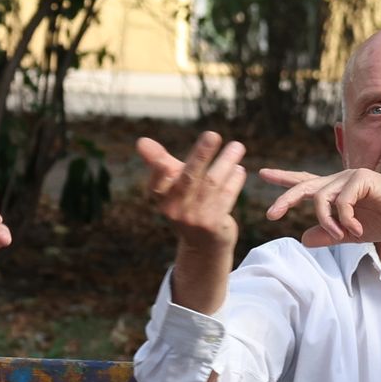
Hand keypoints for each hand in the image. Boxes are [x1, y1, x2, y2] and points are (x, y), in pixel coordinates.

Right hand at [134, 132, 249, 251]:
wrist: (203, 245)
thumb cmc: (186, 205)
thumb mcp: (171, 186)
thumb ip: (159, 162)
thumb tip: (141, 141)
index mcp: (162, 198)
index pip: (157, 183)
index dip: (159, 171)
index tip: (164, 160)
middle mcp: (175, 210)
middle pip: (189, 178)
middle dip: (201, 155)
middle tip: (212, 135)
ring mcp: (195, 219)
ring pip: (212, 184)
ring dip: (226, 162)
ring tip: (238, 146)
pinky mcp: (213, 225)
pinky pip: (226, 197)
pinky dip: (234, 181)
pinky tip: (239, 169)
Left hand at [255, 163, 380, 252]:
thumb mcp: (352, 234)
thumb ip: (330, 235)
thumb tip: (303, 239)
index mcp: (338, 190)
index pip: (307, 183)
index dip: (285, 179)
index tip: (263, 174)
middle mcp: (341, 179)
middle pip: (305, 186)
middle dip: (286, 199)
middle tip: (271, 214)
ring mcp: (351, 176)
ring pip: (321, 199)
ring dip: (327, 221)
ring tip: (342, 235)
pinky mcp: (362, 179)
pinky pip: (341, 202)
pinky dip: (345, 220)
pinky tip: (358, 230)